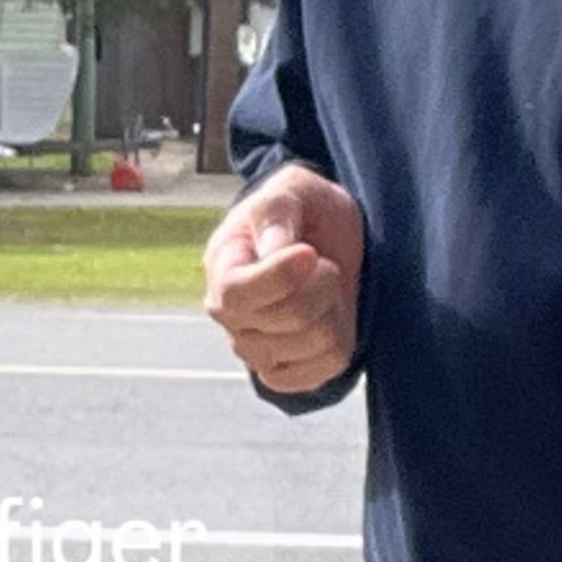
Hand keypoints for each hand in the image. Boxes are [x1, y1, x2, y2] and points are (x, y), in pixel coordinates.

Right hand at [203, 164, 364, 393]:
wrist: (318, 237)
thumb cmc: (301, 211)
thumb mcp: (291, 189)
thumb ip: (276, 212)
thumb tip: (274, 251)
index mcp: (221, 267)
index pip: (237, 293)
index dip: (279, 277)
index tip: (310, 252)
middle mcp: (229, 316)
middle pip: (289, 317)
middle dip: (323, 282)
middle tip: (321, 261)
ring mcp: (254, 349)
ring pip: (315, 343)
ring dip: (334, 308)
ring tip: (322, 287)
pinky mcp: (283, 372)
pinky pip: (326, 368)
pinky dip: (340, 340)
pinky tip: (327, 316)